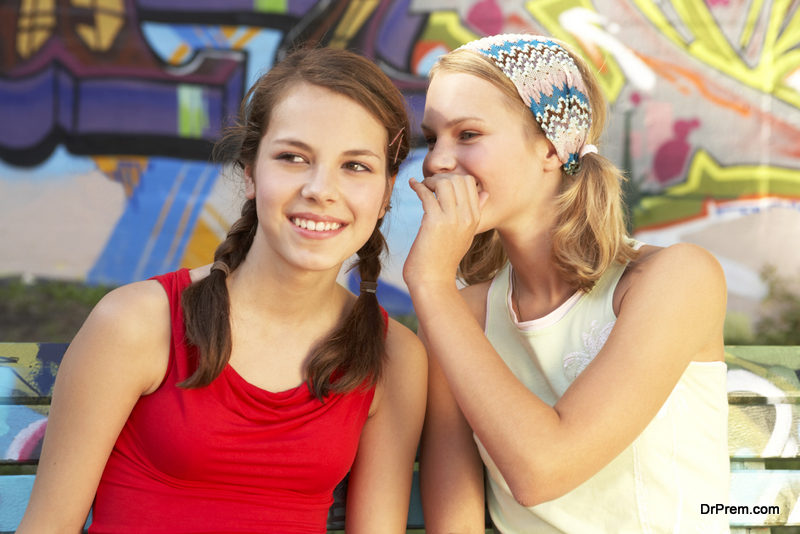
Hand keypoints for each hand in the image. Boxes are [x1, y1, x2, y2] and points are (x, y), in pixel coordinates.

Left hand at [403, 173, 487, 290]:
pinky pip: (427, 193)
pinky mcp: (434, 222)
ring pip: (444, 182)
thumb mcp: (466, 235)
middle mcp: (466, 217)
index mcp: (474, 218)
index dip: (454, 178)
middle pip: (458, 179)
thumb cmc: (444, 258)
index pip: (470, 183)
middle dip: (442, 176)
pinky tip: (412, 185)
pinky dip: (418, 186)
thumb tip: (484, 193)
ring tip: (422, 186)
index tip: (441, 184)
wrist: (432, 280)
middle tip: (430, 184)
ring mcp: (452, 219)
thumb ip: (474, 213)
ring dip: (430, 180)